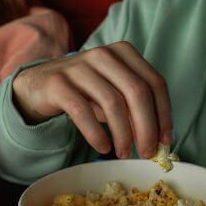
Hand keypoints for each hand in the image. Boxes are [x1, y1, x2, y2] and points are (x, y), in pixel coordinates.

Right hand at [12, 42, 173, 158]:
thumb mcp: (114, 95)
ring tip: (124, 153)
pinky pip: (83, 111)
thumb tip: (159, 140)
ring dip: (123, 134)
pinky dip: (96, 133)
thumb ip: (135, 111)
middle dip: (147, 127)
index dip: (164, 114)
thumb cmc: (85, 92)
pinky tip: (103, 147)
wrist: (39, 85)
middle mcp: (104, 55)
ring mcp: (79, 67)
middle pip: (137, 92)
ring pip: (112, 103)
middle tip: (148, 152)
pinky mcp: (58, 83)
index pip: (155, 83)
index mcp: (124, 53)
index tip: (166, 140)